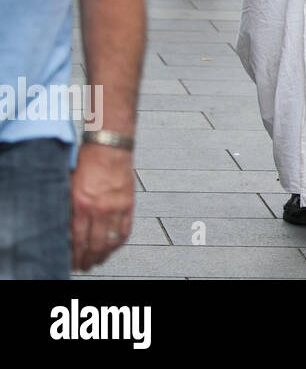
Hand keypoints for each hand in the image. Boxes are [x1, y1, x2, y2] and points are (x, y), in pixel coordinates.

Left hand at [70, 144, 134, 270]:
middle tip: (85, 266)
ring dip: (105, 254)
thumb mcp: (70, 187)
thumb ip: (70, 209)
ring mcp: (116, 207)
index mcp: (82, 205)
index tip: (73, 263)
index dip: (75, 255)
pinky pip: (126, 229)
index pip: (77, 240)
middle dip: (89, 259)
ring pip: (112, 241)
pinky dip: (120, 242)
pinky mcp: (129, 204)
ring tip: (99, 260)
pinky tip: (115, 246)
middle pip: (95, 245)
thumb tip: (67, 230)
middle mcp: (100, 209)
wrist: (109, 148)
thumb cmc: (88, 163)